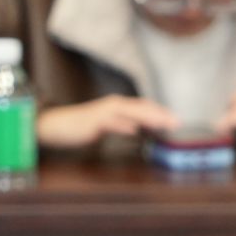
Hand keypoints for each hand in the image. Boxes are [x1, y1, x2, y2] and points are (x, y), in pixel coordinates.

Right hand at [34, 96, 181, 148]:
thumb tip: (142, 128)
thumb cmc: (84, 125)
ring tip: (163, 124)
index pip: (145, 106)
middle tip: (178, 123)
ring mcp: (103, 113)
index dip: (161, 111)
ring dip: (148, 118)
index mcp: (118, 105)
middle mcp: (113, 105)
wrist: (57, 125)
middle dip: (161, 115)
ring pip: (129, 113)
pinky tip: (134, 130)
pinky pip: (110, 123)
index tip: (177, 119)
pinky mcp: (93, 122)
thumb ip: (125, 124)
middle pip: (141, 108)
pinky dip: (123, 125)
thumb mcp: (109, 124)